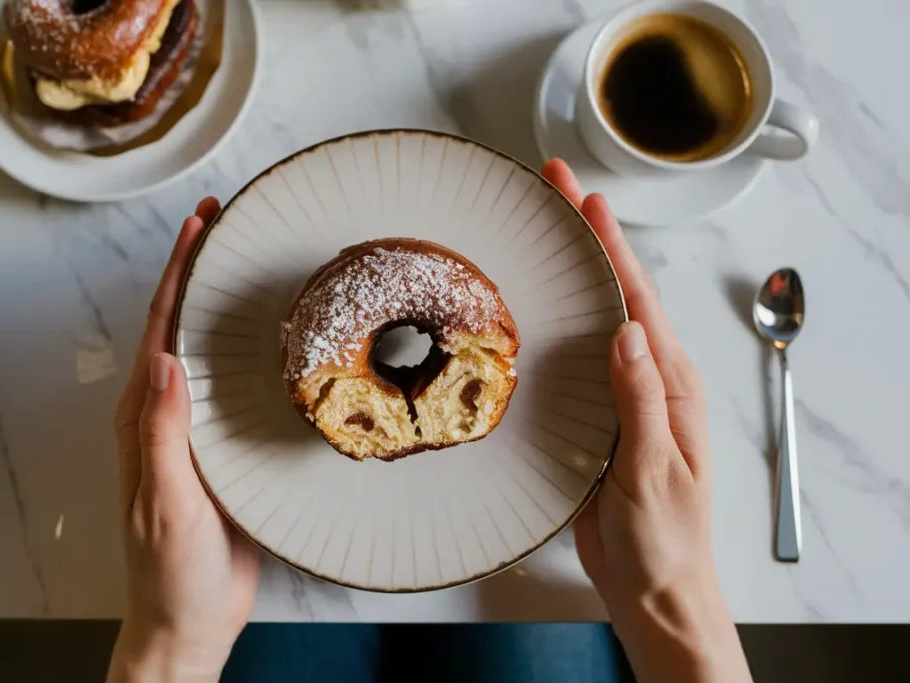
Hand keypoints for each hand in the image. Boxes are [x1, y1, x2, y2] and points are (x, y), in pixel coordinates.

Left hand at [109, 198, 259, 682]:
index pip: (157, 328)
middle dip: (195, 268)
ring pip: (203, 348)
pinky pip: (228, 382)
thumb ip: (161, 435)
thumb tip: (166, 360)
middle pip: (176, 324)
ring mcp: (192, 429)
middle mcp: (164, 414)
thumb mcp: (166, 503)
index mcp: (143, 418)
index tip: (198, 225)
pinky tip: (267, 338)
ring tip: (245, 260)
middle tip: (223, 221)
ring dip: (217, 300)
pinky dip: (241, 347)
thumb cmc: (171, 571)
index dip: (176, 272)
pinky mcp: (219, 446)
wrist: (191, 619)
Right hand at [542, 160, 750, 682]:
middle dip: (588, 237)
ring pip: (593, 319)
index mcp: (670, 384)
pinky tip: (535, 310)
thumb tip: (628, 329)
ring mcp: (620, 396)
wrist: (651, 587)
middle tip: (556, 188)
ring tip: (541, 229)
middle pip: (616, 293)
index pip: (638, 299)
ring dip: (570, 271)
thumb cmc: (664, 537)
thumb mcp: (654, 470)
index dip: (611, 244)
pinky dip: (555, 322)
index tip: (586, 197)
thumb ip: (642, 401)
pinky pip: (575, 358)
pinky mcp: (595, 418)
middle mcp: (647, 379)